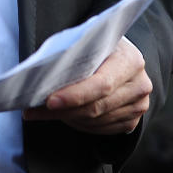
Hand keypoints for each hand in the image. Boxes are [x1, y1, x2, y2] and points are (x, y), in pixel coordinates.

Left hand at [25, 37, 151, 135]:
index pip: (102, 84)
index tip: (50, 101)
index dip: (75, 95)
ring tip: (45, 111)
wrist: (121, 57)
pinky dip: (79, 124)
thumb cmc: (99, 48)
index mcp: (129, 60)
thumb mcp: (89, 43)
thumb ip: (73, 57)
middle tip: (33, 111)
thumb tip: (42, 76)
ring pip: (96, 121)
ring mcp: (138, 105)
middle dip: (62, 110)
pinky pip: (101, 129)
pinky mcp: (132, 120)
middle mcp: (139, 84)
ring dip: (68, 118)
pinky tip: (65, 115)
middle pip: (97, 107)